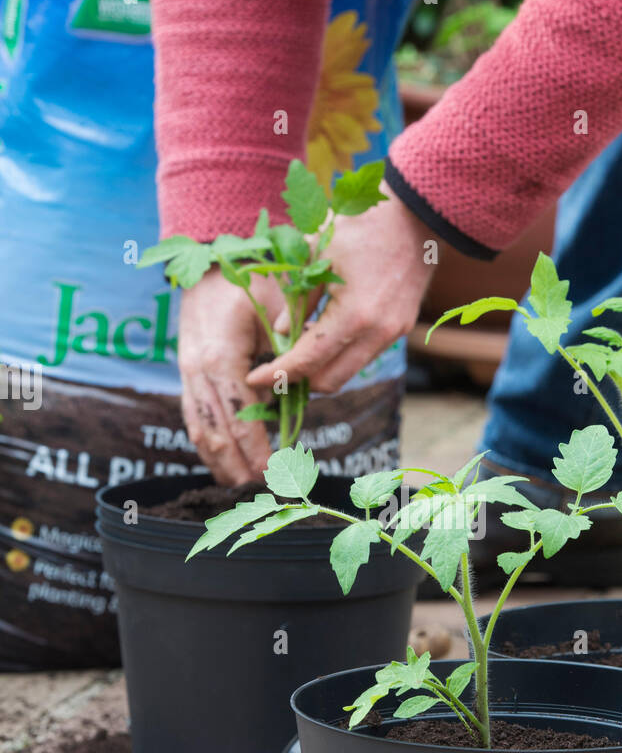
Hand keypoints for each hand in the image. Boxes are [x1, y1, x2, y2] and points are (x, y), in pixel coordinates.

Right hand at [178, 268, 283, 484]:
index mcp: (221, 356)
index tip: (274, 471)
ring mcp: (188, 374)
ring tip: (240, 487)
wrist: (207, 262)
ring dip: (219, 462)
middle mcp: (198, 370)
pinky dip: (208, 445)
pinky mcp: (187, 376)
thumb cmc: (250, 280)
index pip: (240, 415)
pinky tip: (222, 465)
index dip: (256, 448)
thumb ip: (289, 347)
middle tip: (262, 490)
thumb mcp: (277, 306)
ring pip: (199, 429)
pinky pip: (193, 418)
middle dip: (238, 464)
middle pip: (217, 431)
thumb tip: (302, 387)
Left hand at [246, 187, 432, 395]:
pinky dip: (340, 353)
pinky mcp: (401, 328)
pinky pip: (364, 355)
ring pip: (348, 371)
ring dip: (321, 368)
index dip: (278, 373)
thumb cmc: (360, 224)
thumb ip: (298, 298)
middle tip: (276, 366)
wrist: (414, 213)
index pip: (307, 360)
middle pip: (330, 380)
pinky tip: (325, 333)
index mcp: (353, 314)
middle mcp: (377, 333)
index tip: (255, 378)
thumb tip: (280, 332)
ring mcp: (393, 333)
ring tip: (299, 347)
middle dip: (299, 379)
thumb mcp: (317, 253)